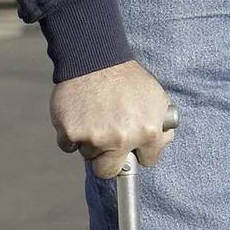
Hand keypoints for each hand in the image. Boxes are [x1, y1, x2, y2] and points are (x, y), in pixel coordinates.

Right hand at [51, 60, 176, 178]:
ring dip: (90, 142)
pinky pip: (67, 146)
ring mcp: (94, 138)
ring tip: (94, 116)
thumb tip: (159, 145)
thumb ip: (162, 126)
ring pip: (88, 154)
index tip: (132, 144)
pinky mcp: (70, 132)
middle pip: (109, 171)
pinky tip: (79, 116)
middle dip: (109, 160)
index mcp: (147, 132)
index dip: (139, 151)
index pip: (146, 161)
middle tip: (107, 142)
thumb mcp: (157, 98)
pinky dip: (70, 135)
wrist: (96, 58)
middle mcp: (121, 140)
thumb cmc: (127, 78)